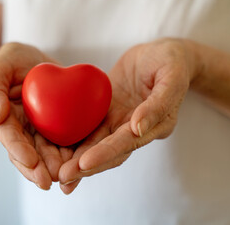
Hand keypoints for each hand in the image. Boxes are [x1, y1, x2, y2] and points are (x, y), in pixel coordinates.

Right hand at [0, 42, 73, 189]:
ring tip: (67, 177)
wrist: (31, 63)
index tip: (31, 162)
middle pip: (28, 153)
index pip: (9, 137)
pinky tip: (80, 162)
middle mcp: (20, 130)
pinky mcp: (55, 127)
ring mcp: (38, 131)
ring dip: (55, 166)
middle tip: (49, 181)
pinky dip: (70, 153)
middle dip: (38, 169)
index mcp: (3, 118)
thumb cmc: (10, 62)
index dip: (19, 151)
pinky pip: (63, 142)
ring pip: (46, 153)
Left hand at [58, 38, 201, 193]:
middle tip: (64, 177)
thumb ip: (158, 104)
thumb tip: (138, 128)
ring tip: (58, 174)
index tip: (84, 163)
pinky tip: (57, 151)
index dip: (106, 153)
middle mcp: (136, 129)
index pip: (127, 142)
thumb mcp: (172, 77)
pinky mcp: (107, 112)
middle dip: (87, 166)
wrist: (159, 53)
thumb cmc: (170, 61)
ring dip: (78, 160)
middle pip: (110, 151)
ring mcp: (120, 121)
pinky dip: (75, 141)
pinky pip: (90, 127)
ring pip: (97, 144)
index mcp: (155, 125)